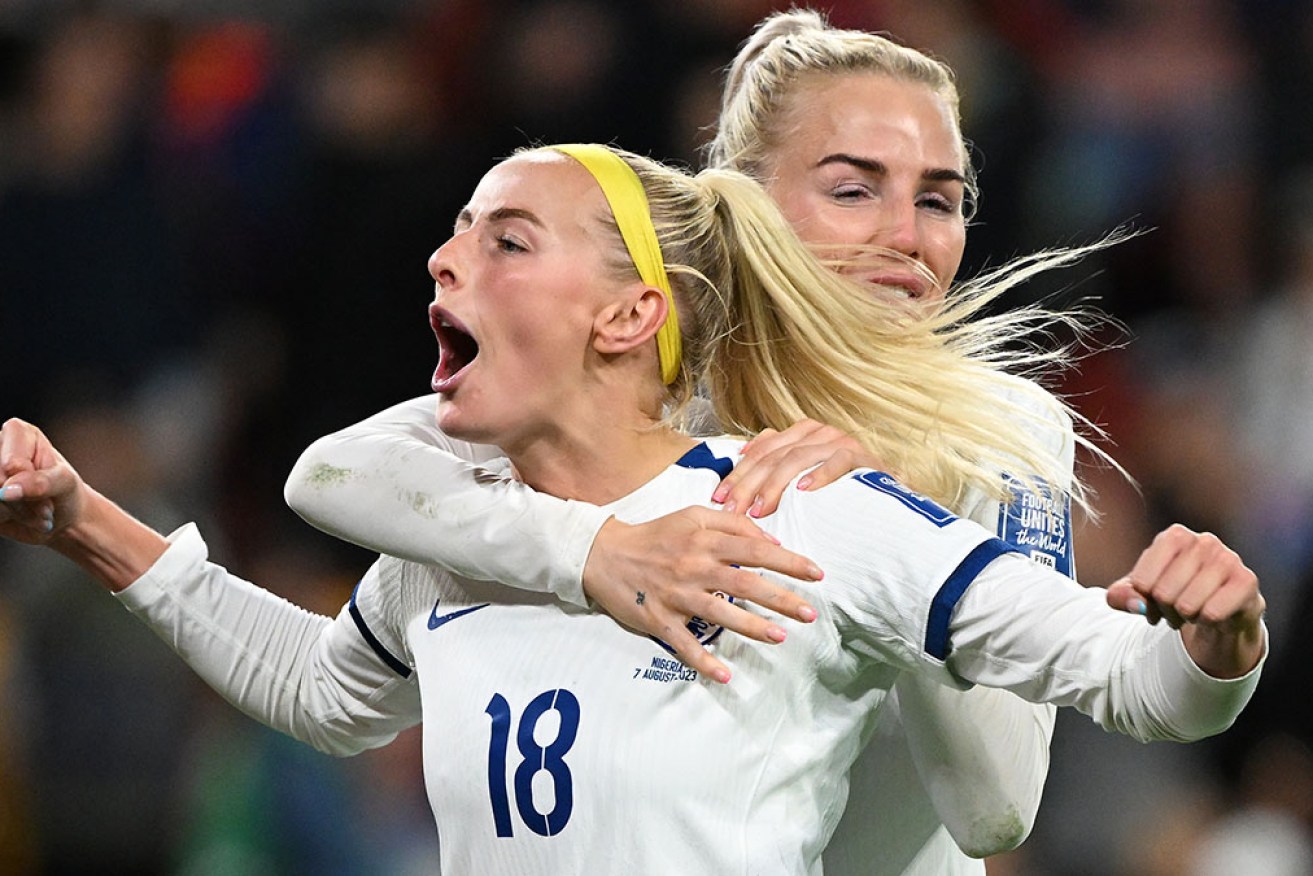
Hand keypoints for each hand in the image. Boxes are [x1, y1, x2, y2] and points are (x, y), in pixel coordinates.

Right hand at [0, 418, 84, 544]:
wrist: (61, 516)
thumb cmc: (64, 491)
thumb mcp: (64, 482)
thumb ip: (39, 482)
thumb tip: (7, 491)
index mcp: (16, 432)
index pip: (12, 464)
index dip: (30, 483)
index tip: (49, 487)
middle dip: (24, 502)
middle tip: (46, 507)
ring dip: (16, 513)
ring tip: (35, 511)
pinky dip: (4, 519)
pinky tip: (18, 517)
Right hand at [582, 510, 821, 683]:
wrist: (605, 554)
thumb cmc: (655, 536)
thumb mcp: (692, 516)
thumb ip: (731, 523)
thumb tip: (768, 540)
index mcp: (704, 541)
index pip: (755, 550)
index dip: (789, 562)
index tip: (816, 573)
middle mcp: (694, 568)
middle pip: (745, 583)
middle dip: (780, 598)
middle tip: (809, 613)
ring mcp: (677, 596)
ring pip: (720, 613)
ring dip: (752, 627)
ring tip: (780, 636)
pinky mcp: (659, 620)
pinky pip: (683, 645)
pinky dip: (703, 661)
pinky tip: (724, 675)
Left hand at [712, 419, 876, 517]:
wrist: (887, 496)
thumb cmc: (839, 489)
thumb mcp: (804, 474)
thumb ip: (777, 462)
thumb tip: (740, 453)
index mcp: (802, 433)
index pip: (761, 451)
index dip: (737, 474)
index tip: (718, 498)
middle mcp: (819, 433)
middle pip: (774, 455)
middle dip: (749, 484)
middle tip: (733, 509)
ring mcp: (840, 442)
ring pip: (798, 457)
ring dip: (777, 484)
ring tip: (761, 508)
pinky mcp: (862, 457)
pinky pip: (838, 461)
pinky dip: (820, 475)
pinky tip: (804, 491)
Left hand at [1105, 523, 1264, 678]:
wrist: (1219, 610)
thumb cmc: (1174, 593)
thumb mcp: (1138, 594)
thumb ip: (1121, 596)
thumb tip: (1136, 604)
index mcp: (1174, 537)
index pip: (1141, 581)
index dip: (1143, 600)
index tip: (1152, 600)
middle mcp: (1203, 541)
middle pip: (1164, 593)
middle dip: (1165, 611)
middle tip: (1175, 609)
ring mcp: (1228, 559)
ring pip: (1187, 605)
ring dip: (1186, 617)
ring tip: (1193, 611)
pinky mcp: (1247, 581)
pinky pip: (1212, 613)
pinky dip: (1207, 621)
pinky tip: (1212, 613)